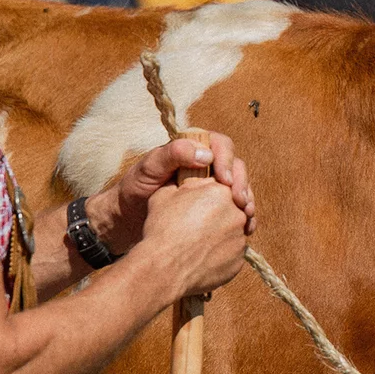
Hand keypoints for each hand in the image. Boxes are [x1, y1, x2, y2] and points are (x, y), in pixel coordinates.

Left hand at [89, 133, 255, 252]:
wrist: (127, 218)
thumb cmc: (135, 188)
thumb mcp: (150, 168)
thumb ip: (173, 154)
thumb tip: (206, 155)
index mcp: (192, 150)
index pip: (221, 146)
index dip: (227, 160)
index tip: (224, 180)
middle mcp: (206, 166)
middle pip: (236, 167)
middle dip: (242, 183)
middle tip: (239, 202)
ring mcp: (212, 188)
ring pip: (240, 187)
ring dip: (247, 199)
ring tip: (246, 216)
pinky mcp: (215, 207)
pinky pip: (236, 208)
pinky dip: (244, 217)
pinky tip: (247, 227)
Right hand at [138, 178, 251, 299]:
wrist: (165, 268)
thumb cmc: (162, 229)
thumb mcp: (165, 195)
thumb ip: (187, 184)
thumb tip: (194, 181)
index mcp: (221, 192)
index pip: (221, 188)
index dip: (207, 197)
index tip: (198, 204)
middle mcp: (237, 213)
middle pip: (230, 209)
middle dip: (217, 215)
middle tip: (197, 225)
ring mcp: (240, 238)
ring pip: (232, 232)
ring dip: (220, 234)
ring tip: (197, 243)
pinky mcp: (239, 260)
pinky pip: (232, 253)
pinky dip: (220, 253)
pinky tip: (202, 257)